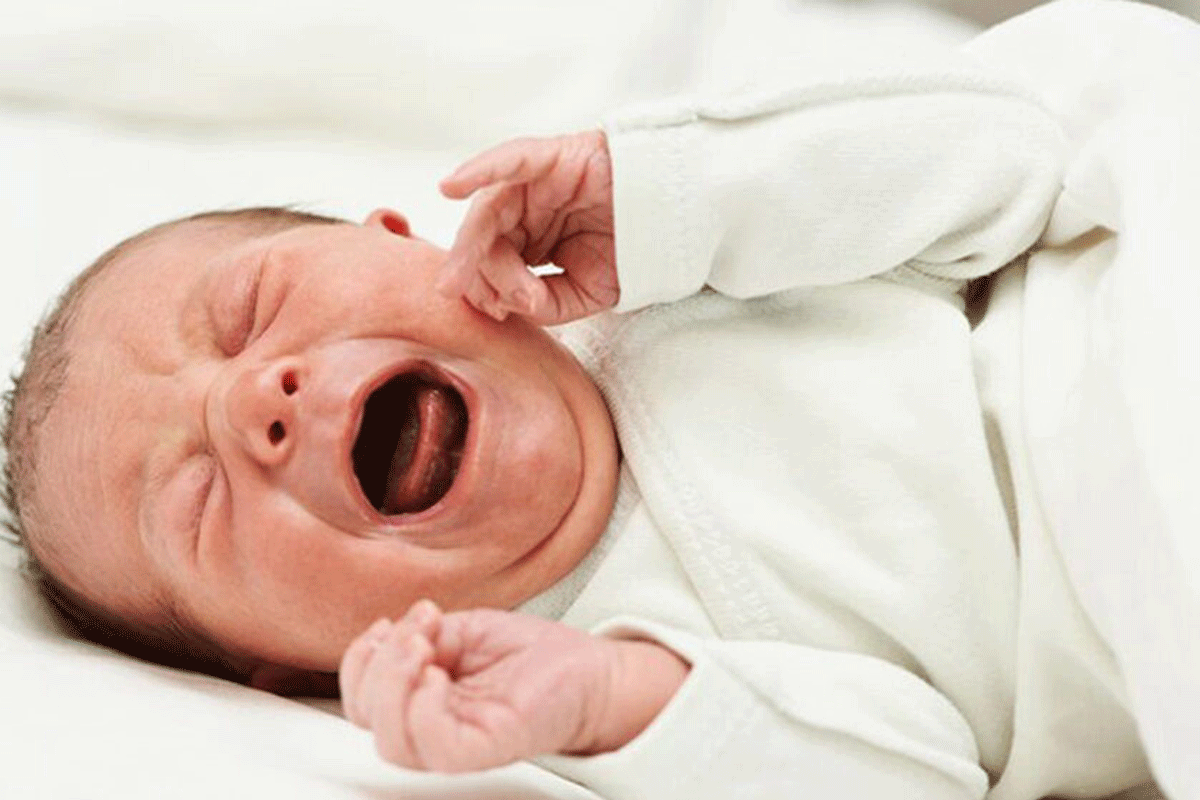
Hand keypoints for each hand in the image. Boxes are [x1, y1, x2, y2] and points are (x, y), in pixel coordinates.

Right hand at [340, 600, 669, 771]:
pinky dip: (421, 709)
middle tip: (415, 632)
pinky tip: (438, 676)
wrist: (593, 669)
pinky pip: (434, 747)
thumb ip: (422, 636)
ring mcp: (459, 742)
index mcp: (423, 700)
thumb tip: (390, 639)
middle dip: (374, 665)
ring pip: (391, 741)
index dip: (360, 659)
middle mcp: (435, 727)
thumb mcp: (464, 630)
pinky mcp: (485, 748)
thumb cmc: (534, 655)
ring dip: (392, 683)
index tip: (392, 621)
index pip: (363, 700)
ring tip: (424, 647)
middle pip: (366, 719)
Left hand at [438, 130, 617, 325]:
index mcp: (533, 238)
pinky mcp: (554, 156)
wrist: (680, 219)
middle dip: (469, 268)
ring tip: (462, 273)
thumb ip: (547, 304)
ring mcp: (538, 182)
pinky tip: (451, 186)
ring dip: (471, 244)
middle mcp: (529, 209)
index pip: (495, 262)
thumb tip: (512, 304)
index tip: (497, 312)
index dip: (487, 287)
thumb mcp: (588, 293)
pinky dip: (479, 169)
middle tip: (459, 292)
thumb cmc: (634, 250)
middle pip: (485, 237)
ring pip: (491, 210)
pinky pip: (511, 160)